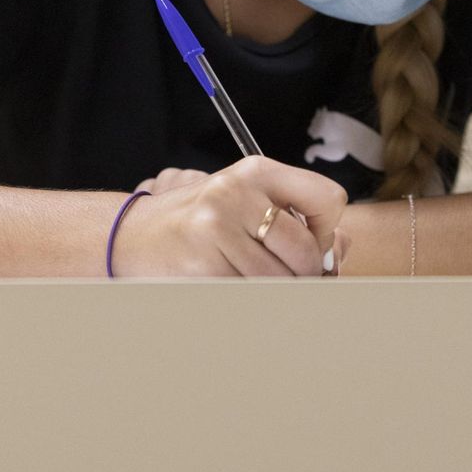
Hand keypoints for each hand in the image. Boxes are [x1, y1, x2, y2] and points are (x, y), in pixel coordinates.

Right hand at [112, 156, 348, 277]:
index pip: (327, 198)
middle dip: (303, 273)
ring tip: (248, 277)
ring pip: (280, 280)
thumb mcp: (245, 203)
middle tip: (282, 273)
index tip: (312, 243)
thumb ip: (296, 218)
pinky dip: (247, 300)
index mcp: (255, 171)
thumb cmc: (198, 224)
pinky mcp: (201, 265)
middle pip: (307, 250)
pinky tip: (227, 283)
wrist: (128, 237)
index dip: (329, 230)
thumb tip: (342, 247)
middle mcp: (236, 194)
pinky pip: (250, 296)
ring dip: (274, 290)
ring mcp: (216, 229)